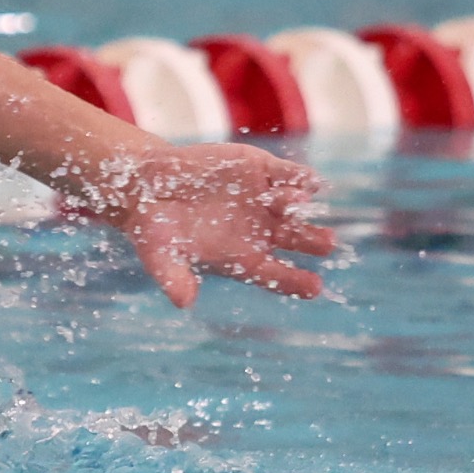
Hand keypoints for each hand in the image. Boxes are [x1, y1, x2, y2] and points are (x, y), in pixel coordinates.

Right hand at [106, 144, 335, 308]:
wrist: (147, 184)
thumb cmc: (154, 228)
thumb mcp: (158, 254)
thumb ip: (172, 277)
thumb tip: (183, 303)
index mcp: (242, 258)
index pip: (276, 275)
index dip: (296, 282)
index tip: (314, 287)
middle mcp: (260, 231)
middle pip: (296, 239)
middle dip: (313, 241)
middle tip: (326, 243)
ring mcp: (263, 199)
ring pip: (292, 205)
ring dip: (297, 204)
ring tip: (298, 202)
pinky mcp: (260, 170)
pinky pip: (286, 174)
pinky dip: (297, 177)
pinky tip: (307, 181)